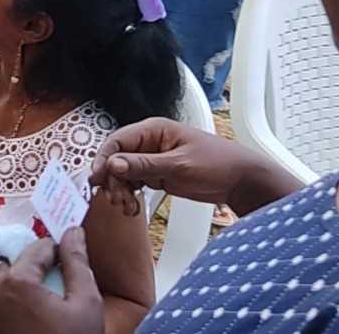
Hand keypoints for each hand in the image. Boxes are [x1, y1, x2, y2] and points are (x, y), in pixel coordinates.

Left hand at [0, 229, 103, 333]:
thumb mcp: (86, 304)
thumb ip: (78, 263)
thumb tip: (74, 231)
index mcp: (16, 282)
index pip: (37, 248)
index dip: (58, 249)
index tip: (71, 258)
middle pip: (11, 263)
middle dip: (33, 265)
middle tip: (57, 278)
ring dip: (19, 283)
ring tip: (44, 299)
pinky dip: (10, 304)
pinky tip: (31, 317)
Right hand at [88, 117, 294, 215]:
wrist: (240, 180)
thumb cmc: (217, 163)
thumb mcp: (179, 165)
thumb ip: (145, 164)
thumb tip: (113, 163)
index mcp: (153, 130)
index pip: (117, 141)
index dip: (104, 159)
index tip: (98, 178)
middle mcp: (149, 143)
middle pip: (116, 158)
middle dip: (112, 180)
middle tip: (116, 199)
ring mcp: (152, 160)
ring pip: (122, 173)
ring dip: (119, 190)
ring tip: (126, 206)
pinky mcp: (156, 175)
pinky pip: (133, 183)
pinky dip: (129, 195)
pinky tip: (132, 207)